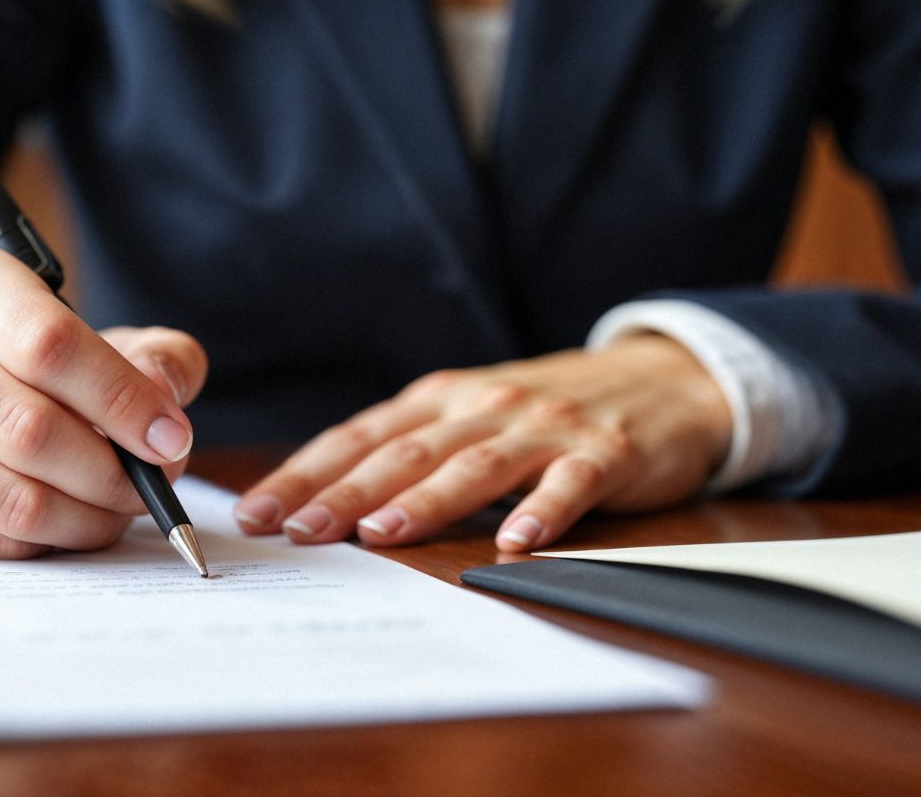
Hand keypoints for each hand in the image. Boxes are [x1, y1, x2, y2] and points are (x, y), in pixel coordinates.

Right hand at [0, 241, 207, 557]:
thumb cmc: (8, 354)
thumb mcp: (81, 328)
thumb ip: (151, 352)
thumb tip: (165, 397)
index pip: (49, 343)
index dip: (123, 399)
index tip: (171, 436)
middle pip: (30, 429)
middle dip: (113, 470)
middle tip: (155, 482)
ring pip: (12, 499)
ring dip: (89, 516)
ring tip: (120, 506)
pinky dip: (48, 541)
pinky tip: (70, 521)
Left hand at [232, 335, 731, 550]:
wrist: (660, 379)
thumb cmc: (546, 409)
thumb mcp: (471, 415)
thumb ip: (412, 449)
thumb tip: (326, 501)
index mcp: (442, 399)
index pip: (360, 437)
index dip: (307, 472)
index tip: (259, 510)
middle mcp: (484, 407)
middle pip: (405, 451)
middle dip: (345, 490)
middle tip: (298, 529)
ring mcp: (544, 428)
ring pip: (474, 465)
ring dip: (425, 500)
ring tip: (380, 532)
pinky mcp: (604, 453)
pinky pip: (569, 484)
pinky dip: (543, 511)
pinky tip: (516, 541)